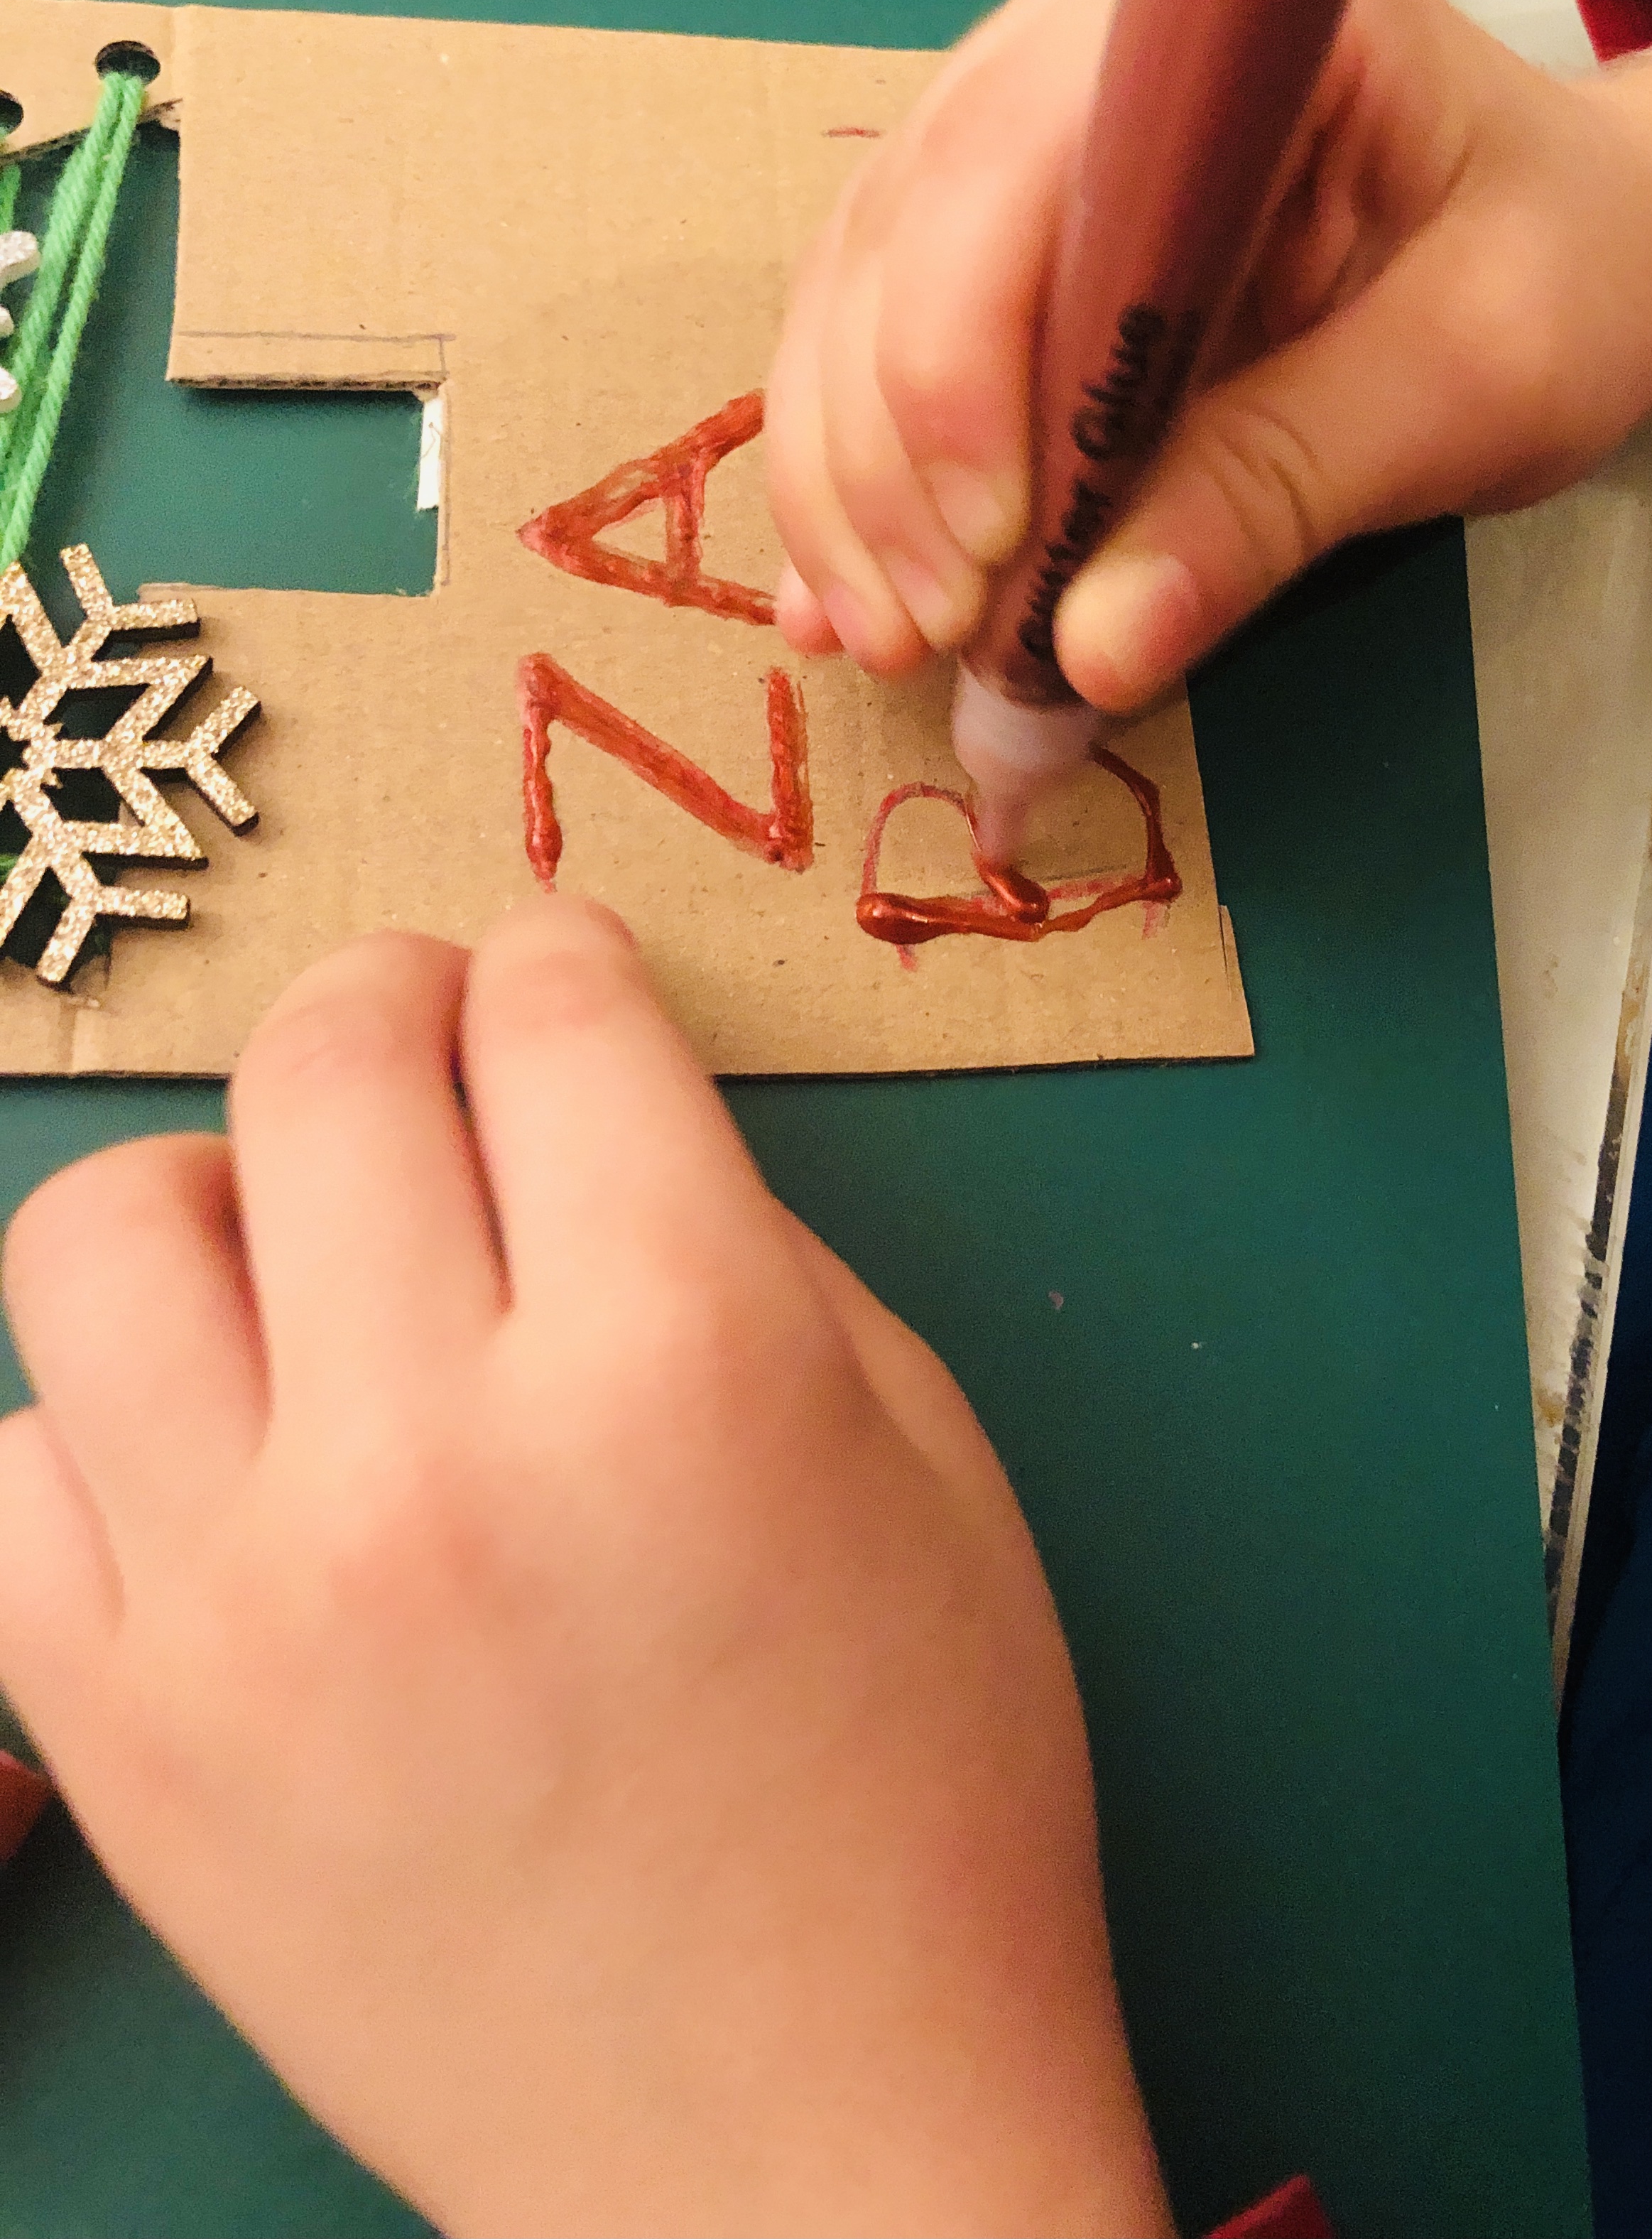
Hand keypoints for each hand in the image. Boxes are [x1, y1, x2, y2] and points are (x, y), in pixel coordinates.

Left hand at [0, 904, 1169, 2238]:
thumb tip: (576, 1102)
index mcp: (685, 1364)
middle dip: (394, 1000)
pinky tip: (218, 1461)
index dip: (563, 961)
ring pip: (103, 1230)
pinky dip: (103, 1428)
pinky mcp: (125, 1744)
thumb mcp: (927, 1460)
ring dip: (214, 1187)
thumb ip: (745, 1241)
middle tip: (431, 1038)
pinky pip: (8, 1472)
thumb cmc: (916, 1806)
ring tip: (290, 1247)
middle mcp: (437, 1459)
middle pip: (325, 1067)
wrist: (793, 2165)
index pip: (554, 1017)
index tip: (559, 981)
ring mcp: (247, 1604)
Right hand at [766, 0, 1651, 709]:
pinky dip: (851, 477)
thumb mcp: (1469, 384)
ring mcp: (1017, 122)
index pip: (1012, 166)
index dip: (959, 361)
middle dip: (891, 458)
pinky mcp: (993, 222)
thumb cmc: (1556, 269)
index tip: (996, 548)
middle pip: (905, 235)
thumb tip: (1090, 651)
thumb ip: (1279, 495)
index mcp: (1220, 15)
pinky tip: (840, 597)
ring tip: (889, 639)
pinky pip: (870, 336)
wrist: (1576, 240)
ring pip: (855, 291)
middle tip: (935, 636)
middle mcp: (1079, 38)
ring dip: (848, 484)